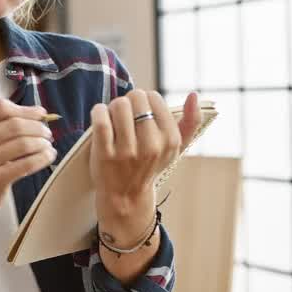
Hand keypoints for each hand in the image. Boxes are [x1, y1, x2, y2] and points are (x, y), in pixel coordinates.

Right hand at [0, 99, 55, 226]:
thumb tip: (35, 114)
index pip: (0, 107)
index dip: (25, 109)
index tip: (40, 113)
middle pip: (15, 124)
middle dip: (37, 127)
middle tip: (47, 133)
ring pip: (23, 144)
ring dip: (42, 143)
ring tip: (47, 146)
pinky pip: (26, 164)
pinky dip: (42, 158)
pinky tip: (47, 157)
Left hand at [88, 90, 201, 230]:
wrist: (126, 197)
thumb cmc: (149, 166)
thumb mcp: (175, 149)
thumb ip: (190, 122)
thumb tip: (193, 95)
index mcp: (170, 140)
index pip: (153, 97)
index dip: (143, 100)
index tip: (139, 113)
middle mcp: (151, 146)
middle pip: (135, 98)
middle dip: (127, 102)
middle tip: (123, 115)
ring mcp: (127, 151)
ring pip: (119, 105)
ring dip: (111, 107)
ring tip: (111, 118)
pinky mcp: (105, 154)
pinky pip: (101, 120)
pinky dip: (98, 112)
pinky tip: (100, 116)